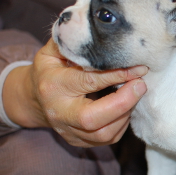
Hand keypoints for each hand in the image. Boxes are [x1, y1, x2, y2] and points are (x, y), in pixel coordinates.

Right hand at [3, 39, 147, 146]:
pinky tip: (126, 106)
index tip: (139, 68)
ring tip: (135, 93)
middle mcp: (59, 113)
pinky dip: (122, 122)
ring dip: (126, 112)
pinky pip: (109, 138)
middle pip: (93, 118)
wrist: (34, 98)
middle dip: (123, 102)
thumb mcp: (54, 51)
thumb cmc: (50, 69)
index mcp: (53, 86)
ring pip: (104, 133)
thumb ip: (75, 44)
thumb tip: (102, 32)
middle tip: (142, 85)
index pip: (89, 82)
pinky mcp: (80, 142)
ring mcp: (69, 132)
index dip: (117, 75)